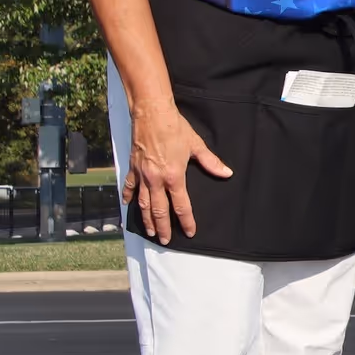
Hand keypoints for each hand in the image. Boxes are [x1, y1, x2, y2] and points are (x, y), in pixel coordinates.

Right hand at [123, 103, 231, 244]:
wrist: (152, 113)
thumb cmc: (175, 128)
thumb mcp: (196, 145)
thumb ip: (211, 162)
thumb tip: (226, 173)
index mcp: (174, 176)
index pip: (182, 205)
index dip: (186, 221)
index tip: (190, 232)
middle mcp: (156, 179)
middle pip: (159, 210)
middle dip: (163, 227)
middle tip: (165, 240)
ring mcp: (143, 175)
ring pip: (143, 203)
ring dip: (146, 219)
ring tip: (150, 231)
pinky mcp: (133, 167)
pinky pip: (130, 186)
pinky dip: (129, 197)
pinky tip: (129, 205)